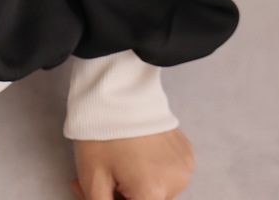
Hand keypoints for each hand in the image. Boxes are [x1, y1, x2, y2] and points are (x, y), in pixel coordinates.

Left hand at [70, 128, 194, 199]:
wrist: (116, 89)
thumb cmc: (100, 133)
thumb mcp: (91, 177)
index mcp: (153, 193)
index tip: (107, 191)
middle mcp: (177, 184)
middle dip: (124, 195)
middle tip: (103, 177)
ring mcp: (185, 167)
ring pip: (158, 190)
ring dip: (139, 184)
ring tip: (118, 160)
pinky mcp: (187, 152)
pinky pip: (169, 172)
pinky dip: (152, 169)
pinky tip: (137, 151)